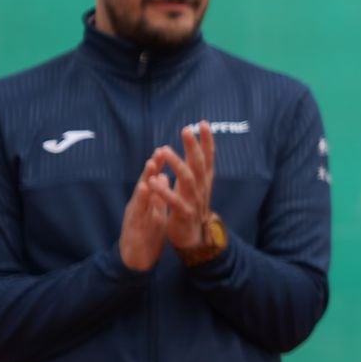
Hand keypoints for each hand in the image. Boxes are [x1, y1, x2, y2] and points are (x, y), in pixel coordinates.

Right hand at [118, 155, 172, 271]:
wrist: (134, 262)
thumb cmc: (146, 235)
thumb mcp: (154, 213)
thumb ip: (158, 196)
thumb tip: (162, 176)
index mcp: (145, 203)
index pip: (151, 182)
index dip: (157, 167)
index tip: (164, 150)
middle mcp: (138, 207)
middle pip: (144, 185)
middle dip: (151, 169)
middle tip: (158, 152)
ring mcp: (135, 218)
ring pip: (140, 197)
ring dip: (145, 180)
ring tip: (151, 166)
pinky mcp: (134, 230)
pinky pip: (139, 215)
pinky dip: (143, 203)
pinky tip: (144, 191)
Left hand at [146, 122, 216, 248]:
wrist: (193, 238)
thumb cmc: (190, 207)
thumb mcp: (193, 185)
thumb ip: (192, 168)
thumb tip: (192, 147)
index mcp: (203, 180)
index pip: (207, 157)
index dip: (206, 141)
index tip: (203, 123)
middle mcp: (201, 188)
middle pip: (199, 164)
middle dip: (193, 146)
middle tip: (186, 130)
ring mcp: (194, 201)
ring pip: (188, 179)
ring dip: (177, 164)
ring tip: (165, 150)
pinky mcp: (184, 214)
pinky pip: (174, 201)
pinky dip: (164, 191)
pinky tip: (153, 181)